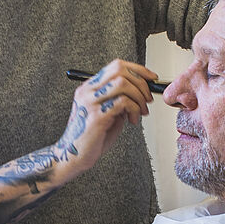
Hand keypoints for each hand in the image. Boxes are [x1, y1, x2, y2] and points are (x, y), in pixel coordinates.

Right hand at [57, 60, 157, 175]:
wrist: (73, 157)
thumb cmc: (92, 138)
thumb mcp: (108, 113)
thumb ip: (120, 100)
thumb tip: (141, 92)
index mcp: (89, 87)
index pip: (116, 66)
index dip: (138, 70)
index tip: (151, 79)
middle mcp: (87, 91)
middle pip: (119, 70)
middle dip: (140, 83)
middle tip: (147, 100)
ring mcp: (90, 102)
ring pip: (122, 83)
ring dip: (138, 97)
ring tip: (140, 112)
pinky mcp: (96, 116)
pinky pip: (122, 102)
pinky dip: (134, 109)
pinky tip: (132, 120)